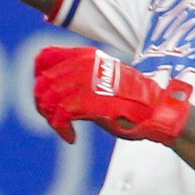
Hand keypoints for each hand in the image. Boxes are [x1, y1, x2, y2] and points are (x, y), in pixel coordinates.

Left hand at [34, 46, 192, 144]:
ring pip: (47, 98)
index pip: (44, 58)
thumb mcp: (102, 81)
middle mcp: (82, 64)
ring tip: (64, 129)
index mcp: (85, 56)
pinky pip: (59, 115)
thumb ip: (78, 82)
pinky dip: (61, 129)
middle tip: (55, 120)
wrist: (155, 111)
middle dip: (43, 105)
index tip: (46, 97)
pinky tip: (72, 138)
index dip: (39, 78)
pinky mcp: (88, 101)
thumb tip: (53, 93)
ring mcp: (85, 81)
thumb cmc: (132, 102)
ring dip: (51, 119)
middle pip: (42, 83)